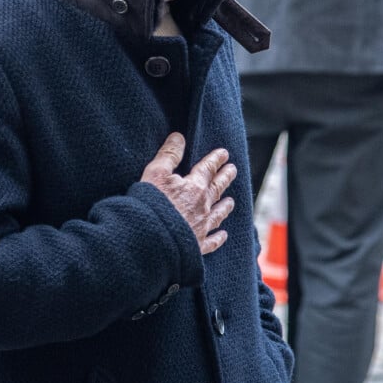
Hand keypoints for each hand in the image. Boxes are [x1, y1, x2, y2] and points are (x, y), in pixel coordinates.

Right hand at [141, 132, 235, 254]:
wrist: (150, 238)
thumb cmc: (151, 204)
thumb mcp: (155, 173)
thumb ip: (169, 155)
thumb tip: (178, 137)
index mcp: (194, 187)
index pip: (208, 169)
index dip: (215, 159)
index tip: (224, 153)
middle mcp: (202, 207)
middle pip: (217, 189)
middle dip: (225, 178)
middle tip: (233, 170)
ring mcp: (201, 227)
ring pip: (218, 215)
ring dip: (225, 207)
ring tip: (231, 201)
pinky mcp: (196, 245)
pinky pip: (211, 241)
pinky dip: (218, 237)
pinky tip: (223, 235)